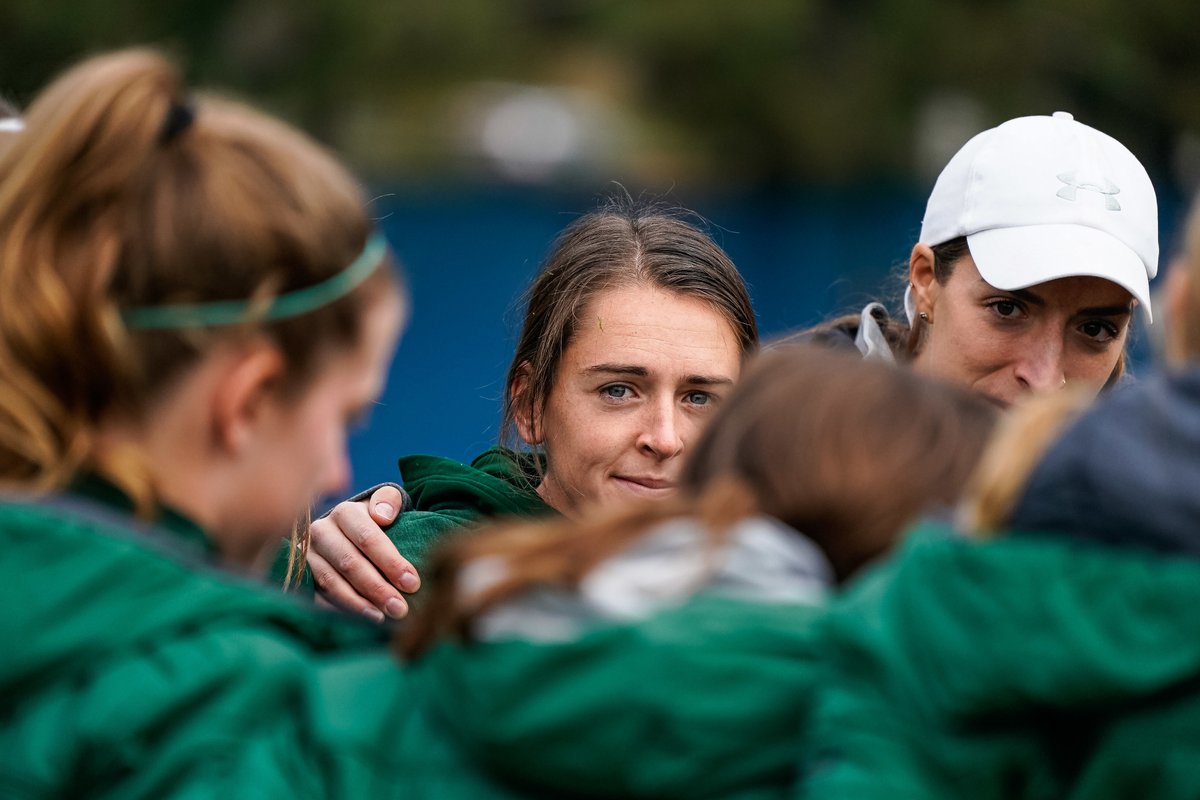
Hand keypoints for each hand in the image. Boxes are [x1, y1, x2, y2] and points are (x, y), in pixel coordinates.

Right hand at [307, 485, 420, 621]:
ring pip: (331, 582)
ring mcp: (307, 556)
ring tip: (380, 619)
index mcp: (345, 512)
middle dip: (377, 588)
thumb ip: (389, 500)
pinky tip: (357, 622)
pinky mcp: (301, 576)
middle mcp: (321, 532)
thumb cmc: (376, 519)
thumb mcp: (386, 502)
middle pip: (349, 563)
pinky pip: (316, 596)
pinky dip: (337, 611)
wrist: (347, 529)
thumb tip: (384, 516)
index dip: (391, 562)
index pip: (368, 538)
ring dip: (357, 604)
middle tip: (399, 609)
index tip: (412, 583)